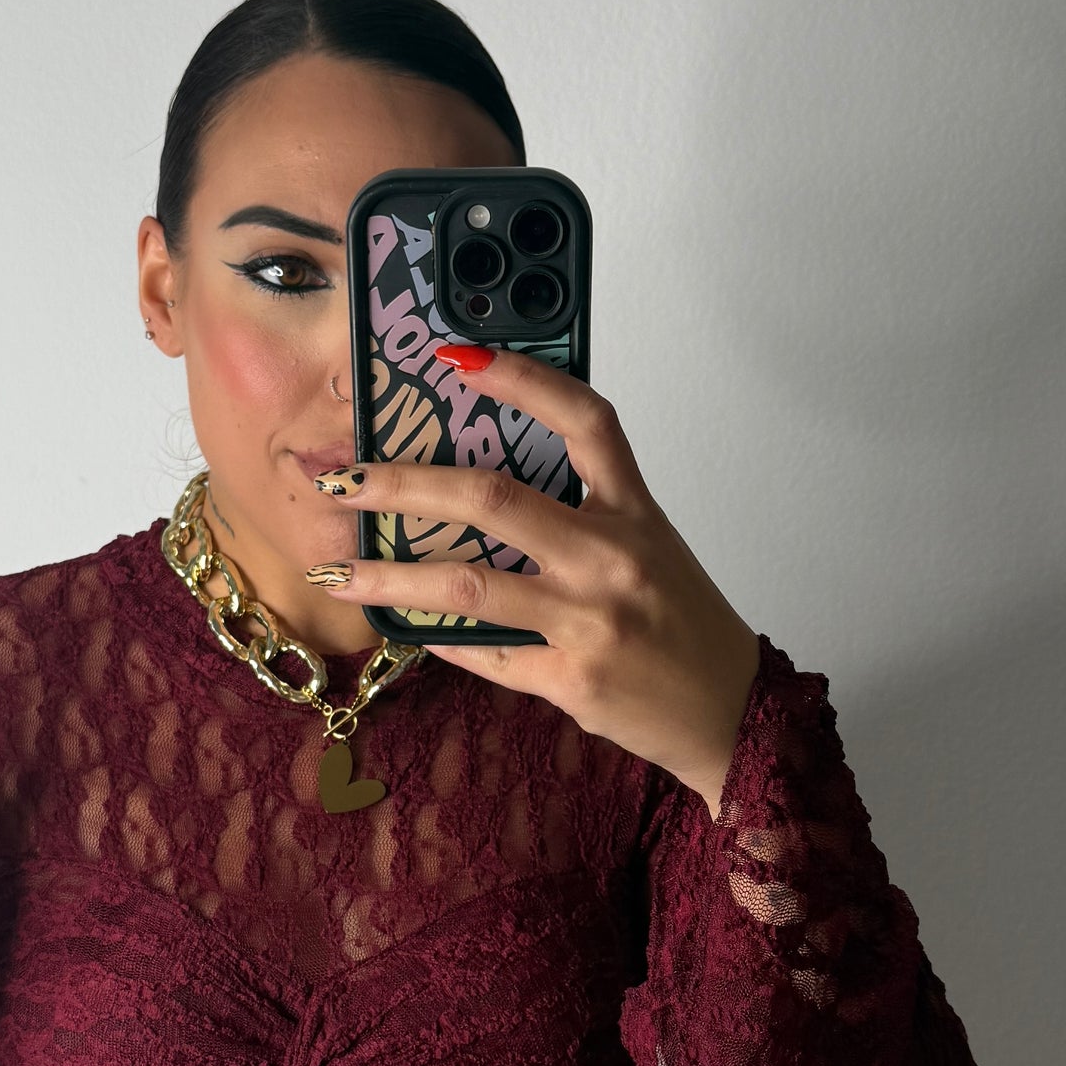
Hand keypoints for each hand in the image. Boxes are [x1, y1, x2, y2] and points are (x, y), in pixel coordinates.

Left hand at [307, 347, 761, 809]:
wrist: (730, 711)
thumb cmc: (682, 626)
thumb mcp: (648, 549)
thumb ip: (582, 515)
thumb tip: (483, 491)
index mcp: (635, 511)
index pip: (585, 420)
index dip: (523, 379)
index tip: (458, 355)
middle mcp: (612, 556)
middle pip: (494, 497)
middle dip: (406, 484)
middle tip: (347, 480)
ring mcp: (589, 619)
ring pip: (466, 584)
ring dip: (389, 578)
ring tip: (336, 573)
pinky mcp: (569, 677)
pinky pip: (483, 651)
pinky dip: (435, 638)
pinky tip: (398, 628)